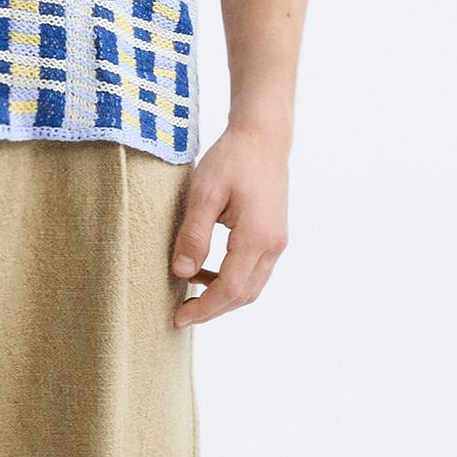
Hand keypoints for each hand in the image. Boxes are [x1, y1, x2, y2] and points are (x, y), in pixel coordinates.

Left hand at [170, 123, 290, 325]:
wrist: (262, 137)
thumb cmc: (232, 159)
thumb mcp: (204, 193)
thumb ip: (193, 235)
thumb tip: (181, 273)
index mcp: (257, 237)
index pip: (230, 288)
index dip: (204, 309)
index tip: (178, 318)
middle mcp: (273, 245)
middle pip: (244, 295)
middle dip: (212, 309)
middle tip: (181, 314)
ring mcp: (277, 242)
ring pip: (251, 286)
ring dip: (222, 295)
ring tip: (190, 292)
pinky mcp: (274, 236)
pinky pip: (254, 271)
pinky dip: (231, 280)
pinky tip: (205, 270)